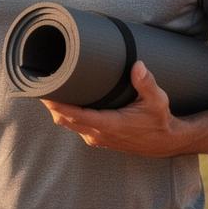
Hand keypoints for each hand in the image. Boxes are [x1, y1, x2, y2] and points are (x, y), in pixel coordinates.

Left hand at [40, 60, 182, 156]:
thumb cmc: (159, 120)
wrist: (164, 143)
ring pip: (68, 124)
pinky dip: (67, 115)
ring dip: (58, 109)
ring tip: (50, 89)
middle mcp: (98, 134)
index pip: (75, 115)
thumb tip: (137, 65)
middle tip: (42, 83)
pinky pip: (75, 126)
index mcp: (109, 125)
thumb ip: (146, 82)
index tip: (44, 92)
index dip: (57, 105)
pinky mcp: (98, 138)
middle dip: (51, 103)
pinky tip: (65, 101)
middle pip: (64, 119)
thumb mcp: (157, 100)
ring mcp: (96, 137)